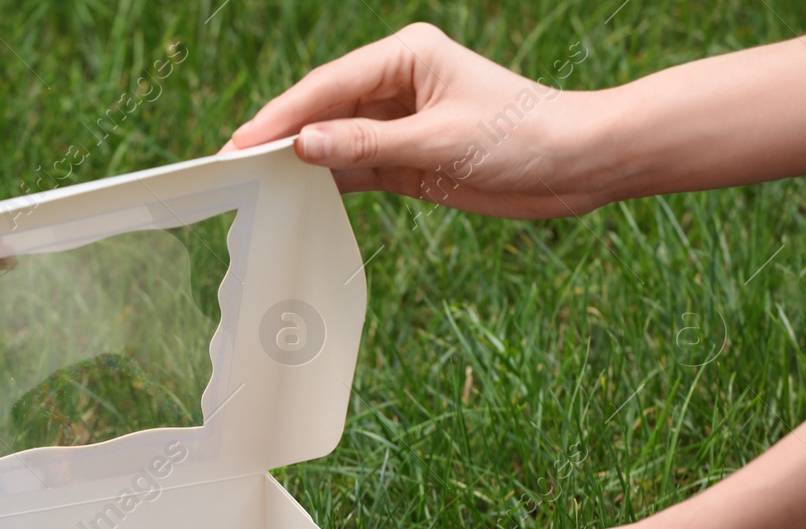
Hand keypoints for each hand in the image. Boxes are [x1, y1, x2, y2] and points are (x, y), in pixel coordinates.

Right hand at [227, 23, 617, 217]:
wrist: (576, 165)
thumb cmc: (521, 137)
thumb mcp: (438, 142)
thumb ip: (366, 145)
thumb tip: (301, 147)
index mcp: (405, 56)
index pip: (328, 86)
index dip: (281, 116)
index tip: (241, 143)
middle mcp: (398, 82)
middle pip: (323, 110)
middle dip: (279, 137)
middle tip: (229, 165)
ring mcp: (400, 121)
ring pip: (334, 140)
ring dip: (299, 161)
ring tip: (252, 184)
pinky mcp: (408, 157)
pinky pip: (354, 167)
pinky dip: (327, 181)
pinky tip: (295, 195)